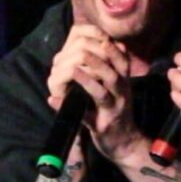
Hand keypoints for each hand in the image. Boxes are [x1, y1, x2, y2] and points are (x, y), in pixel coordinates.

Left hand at [47, 24, 141, 160]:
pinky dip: (71, 108)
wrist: (126, 144)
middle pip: (115, 75)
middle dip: (101, 61)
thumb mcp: (121, 89)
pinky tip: (54, 99)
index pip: (123, 63)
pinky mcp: (101, 127)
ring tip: (75, 69)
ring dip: (89, 81)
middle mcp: (121, 96)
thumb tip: (111, 44)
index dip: (113, 50)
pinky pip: (86, 118)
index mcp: (123, 85)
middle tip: (85, 49)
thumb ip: (116, 69)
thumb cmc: (118, 112)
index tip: (102, 37)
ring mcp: (112, 112)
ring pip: (103, 94)